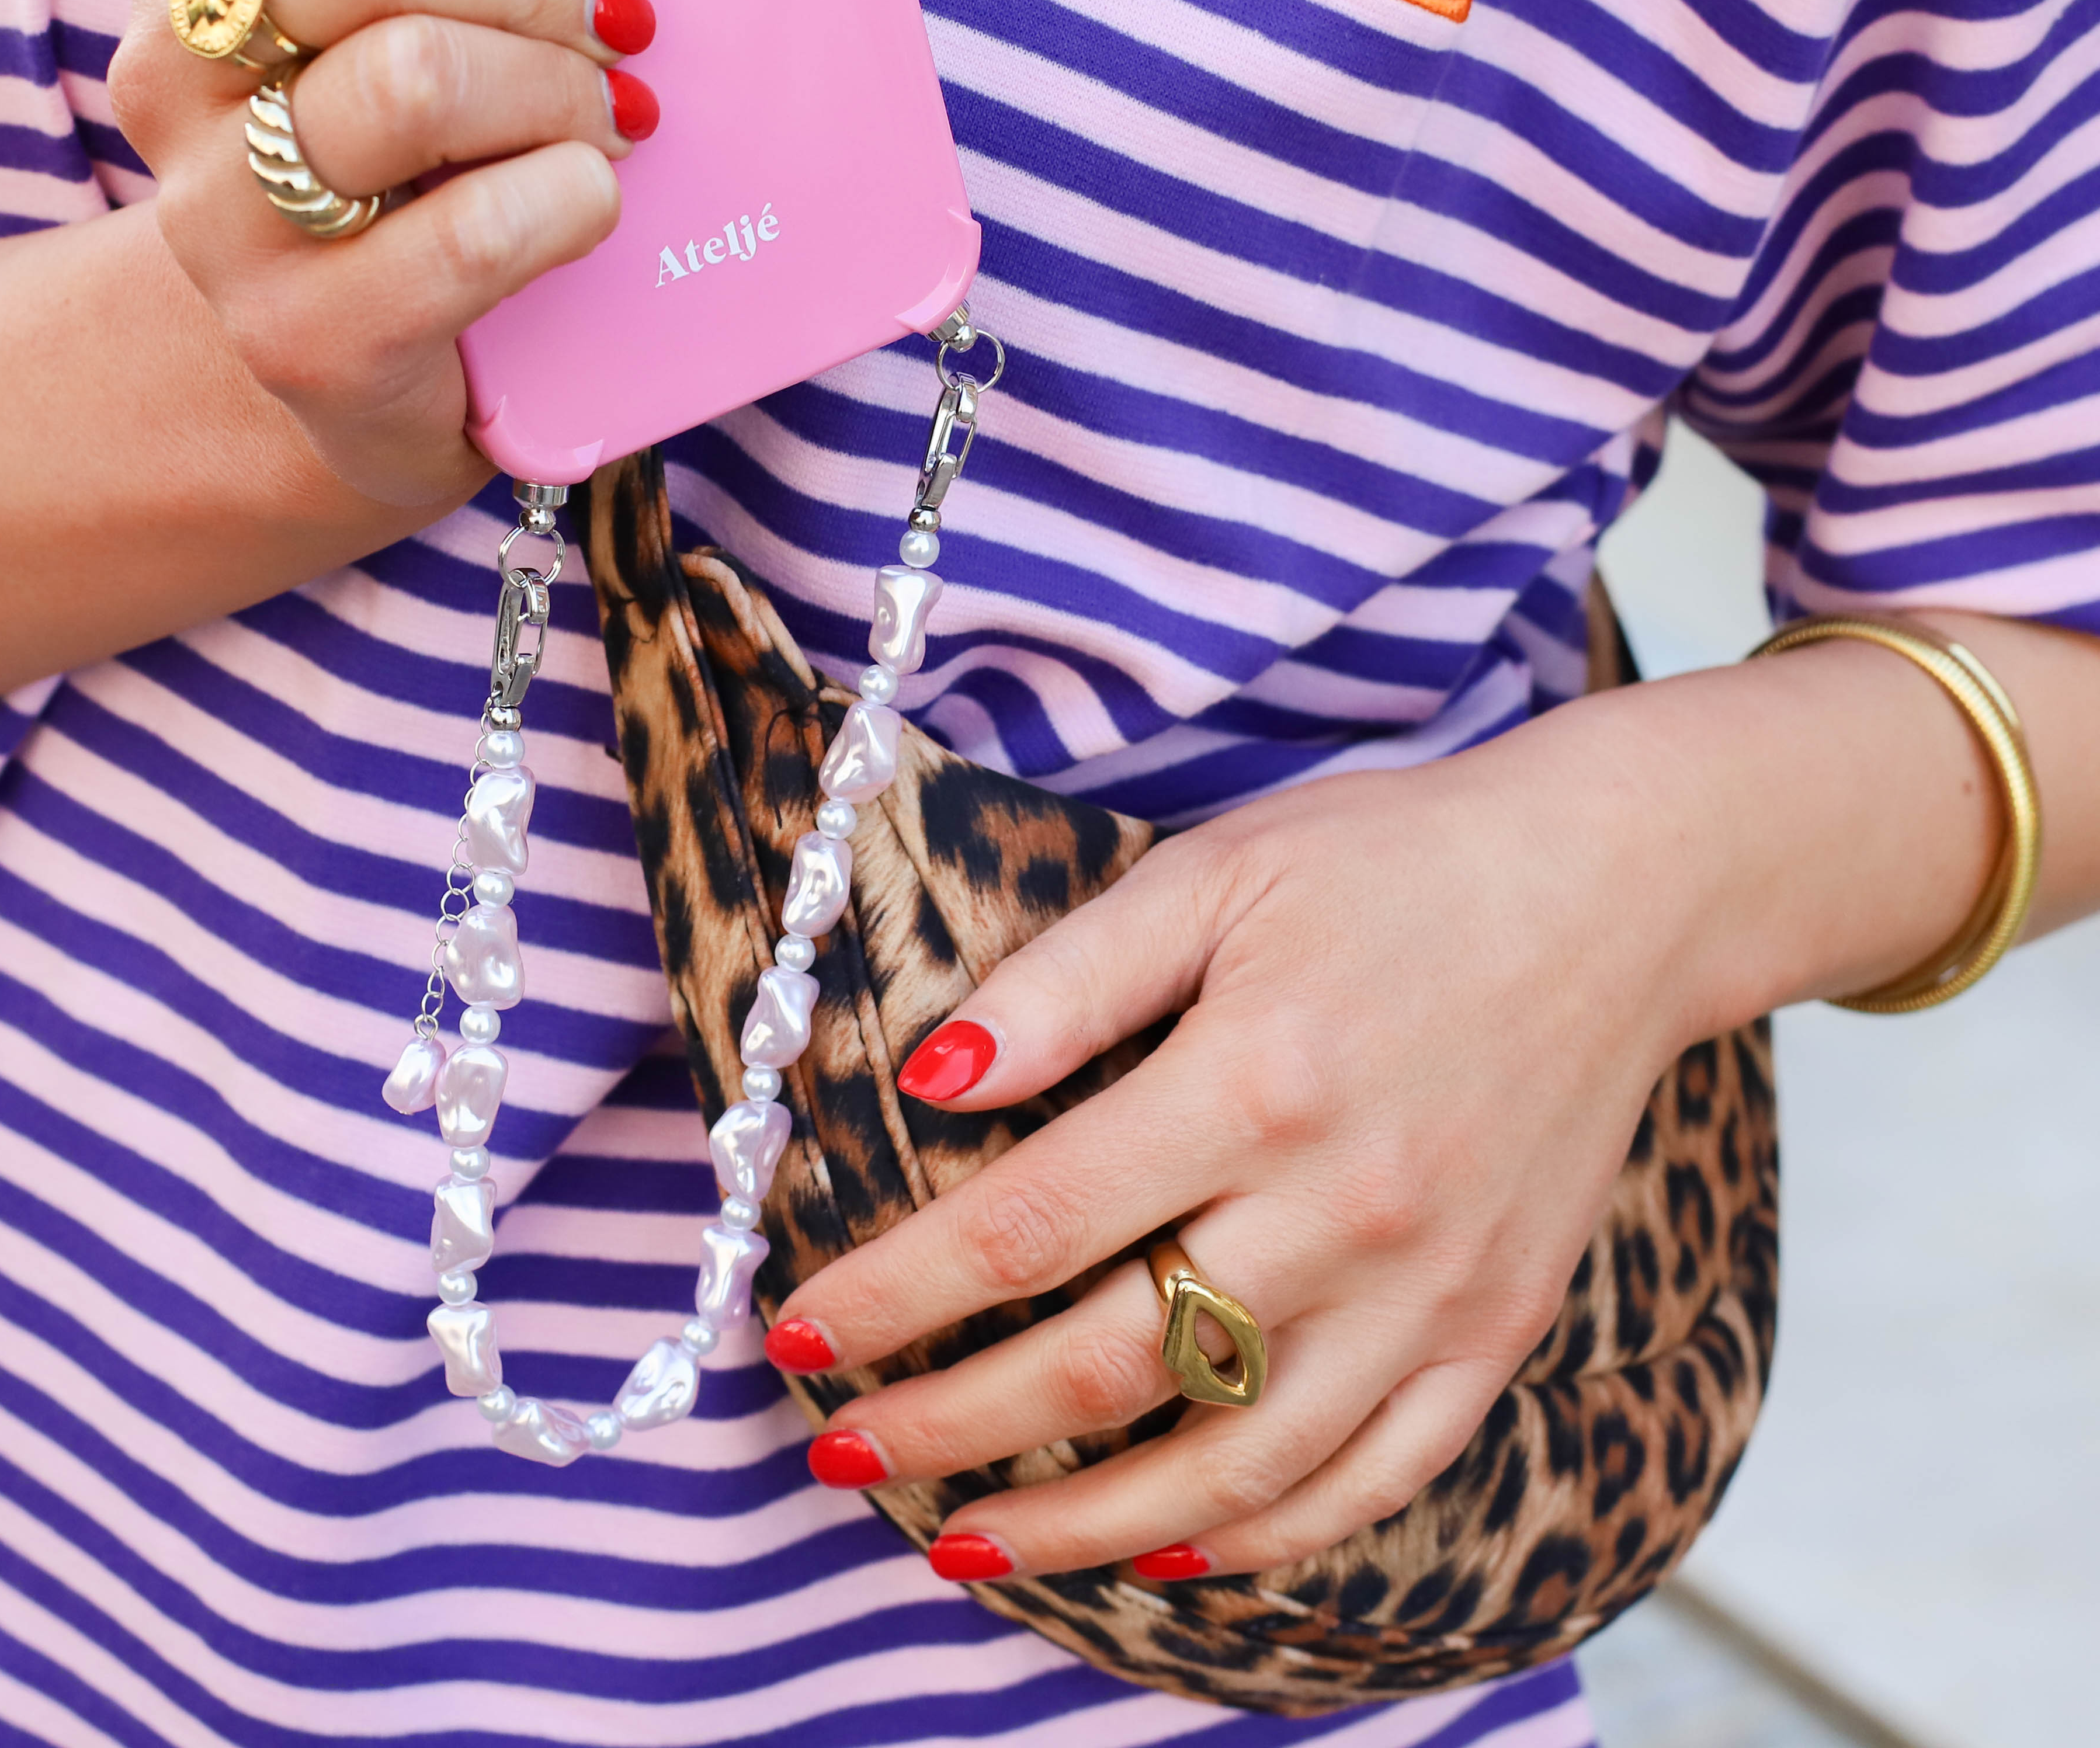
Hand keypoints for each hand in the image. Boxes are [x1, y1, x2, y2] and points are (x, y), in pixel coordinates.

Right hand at [109, 0, 654, 508]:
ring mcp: (223, 218)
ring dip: (555, 85)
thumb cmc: (403, 151)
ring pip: (414, 76)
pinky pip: (471, 234)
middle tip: (611, 18)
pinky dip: (569, 199)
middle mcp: (170, 75)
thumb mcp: (385, 13)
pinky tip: (589, 196)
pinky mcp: (306, 339)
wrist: (353, 365)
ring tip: (608, 115)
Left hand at [767, 717, 1714, 1582]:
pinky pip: (1370, 1478)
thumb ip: (1065, 981)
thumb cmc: (1393, 863)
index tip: (799, 1334)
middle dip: (950, 1424)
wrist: (1614, 892)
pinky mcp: (1495, 1331)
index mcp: (1253, 1082)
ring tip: (959, 1541)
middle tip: (839, 1457)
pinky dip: (1259, 1537)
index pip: (1028, 1225)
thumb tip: (930, 1076)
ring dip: (1078, 1524)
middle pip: (1109, 1363)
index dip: (898, 1293)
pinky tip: (1164, 1549)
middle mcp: (1341, 1209)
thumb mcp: (1213, 872)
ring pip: (1230, 1463)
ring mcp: (1429, 1291)